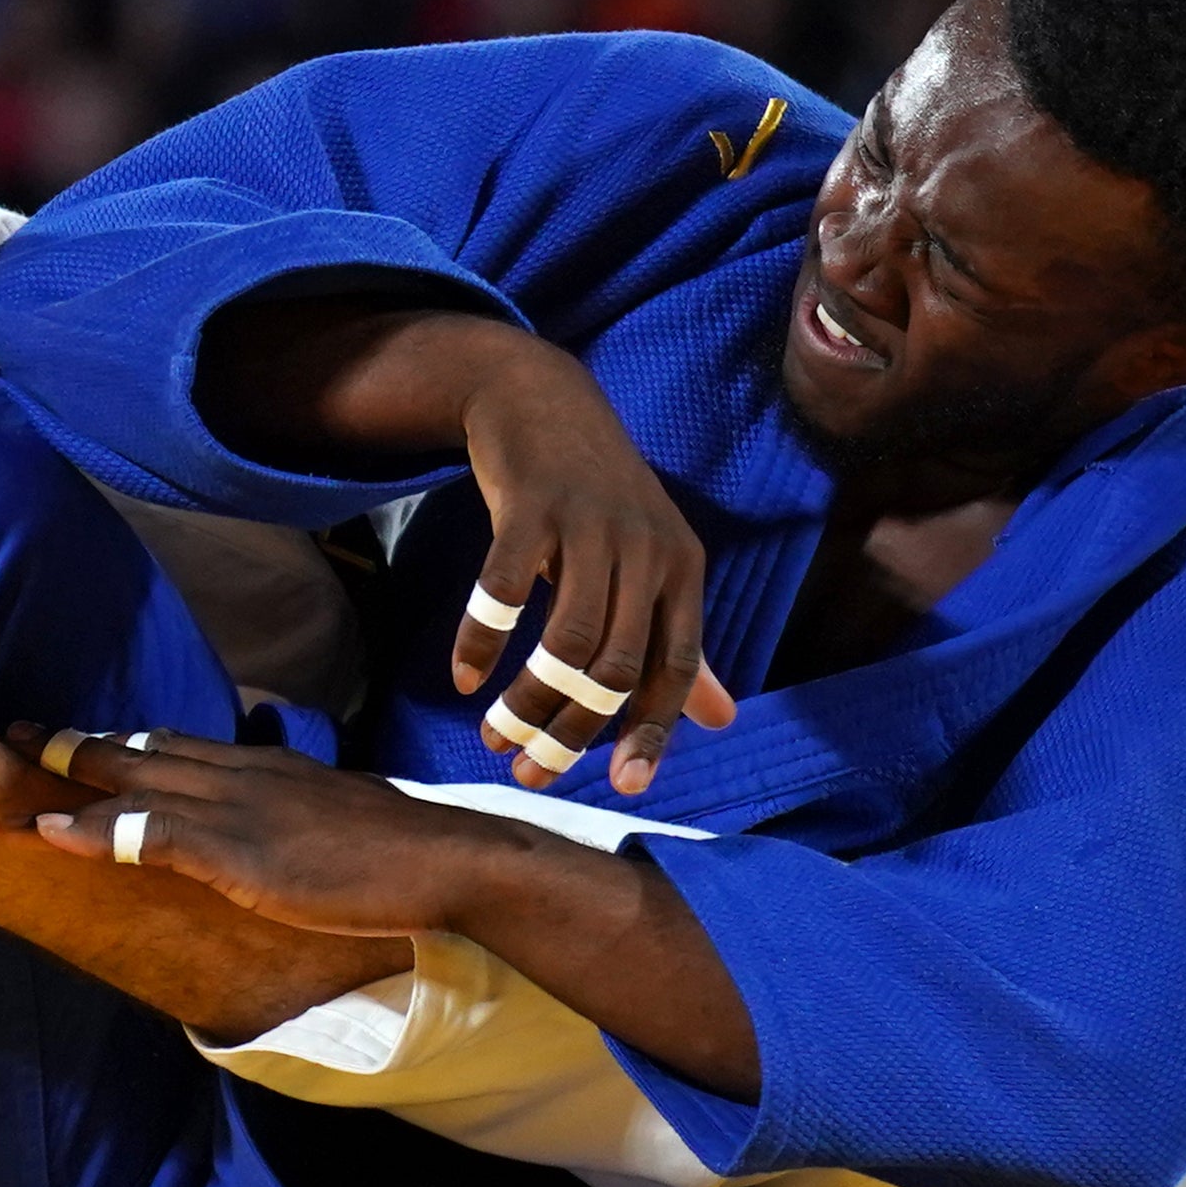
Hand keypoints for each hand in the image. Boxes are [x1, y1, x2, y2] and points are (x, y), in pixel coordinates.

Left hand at [14, 728, 523, 940]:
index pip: (182, 745)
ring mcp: (238, 806)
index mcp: (269, 769)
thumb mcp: (341, 822)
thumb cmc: (403, 854)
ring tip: (14, 769)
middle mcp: (244, 774)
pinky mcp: (236, 848)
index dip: (126, 741)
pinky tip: (49, 828)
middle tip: (19, 731)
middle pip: (144, 749)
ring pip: (135, 778)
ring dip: (68, 772)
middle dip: (77, 741)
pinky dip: (92, 828)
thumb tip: (286, 834)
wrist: (444, 861)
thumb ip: (302, 820)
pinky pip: (147, 831)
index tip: (84, 737)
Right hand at [452, 338, 737, 795]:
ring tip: (495, 736)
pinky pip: (503, 592)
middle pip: (615, 666)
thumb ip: (679, 641)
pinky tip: (463, 677)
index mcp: (682, 568)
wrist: (543, 399)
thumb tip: (722, 720)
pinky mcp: (531, 505)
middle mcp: (645, 547)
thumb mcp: (652, 563)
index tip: (623, 787)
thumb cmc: (599, 498)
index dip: (652, 731)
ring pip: (564, 641)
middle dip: (572, 731)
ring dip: (525, 701)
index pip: (675, 667)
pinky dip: (481, 641)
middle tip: (531, 772)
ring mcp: (588, 524)